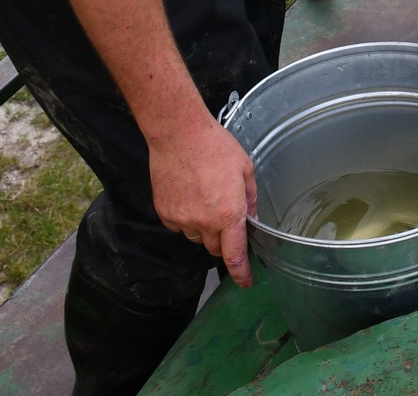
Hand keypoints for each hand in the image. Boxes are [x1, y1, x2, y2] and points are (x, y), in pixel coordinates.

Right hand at [149, 115, 260, 286]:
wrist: (179, 135)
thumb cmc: (215, 147)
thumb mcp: (245, 169)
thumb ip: (249, 198)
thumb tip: (252, 217)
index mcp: (229, 214)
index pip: (235, 255)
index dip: (241, 273)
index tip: (245, 282)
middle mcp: (204, 222)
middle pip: (214, 248)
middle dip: (223, 240)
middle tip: (224, 218)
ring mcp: (182, 219)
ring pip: (196, 237)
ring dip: (203, 228)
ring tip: (205, 198)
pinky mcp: (165, 213)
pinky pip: (178, 226)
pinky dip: (186, 218)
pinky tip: (189, 195)